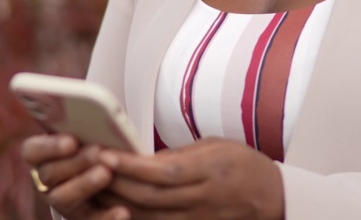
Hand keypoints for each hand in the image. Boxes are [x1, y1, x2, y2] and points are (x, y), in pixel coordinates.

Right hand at [21, 133, 127, 219]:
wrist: (114, 176)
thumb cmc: (96, 144)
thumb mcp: (88, 133)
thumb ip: (84, 126)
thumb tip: (95, 113)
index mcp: (42, 156)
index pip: (31, 151)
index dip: (49, 146)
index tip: (72, 141)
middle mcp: (46, 181)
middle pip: (48, 174)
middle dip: (74, 162)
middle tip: (97, 152)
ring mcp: (62, 202)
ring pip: (61, 198)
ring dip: (84, 185)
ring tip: (106, 174)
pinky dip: (106, 217)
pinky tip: (123, 211)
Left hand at [99, 138, 283, 219]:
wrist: (272, 198)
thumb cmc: (242, 165)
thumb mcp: (213, 147)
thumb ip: (178, 155)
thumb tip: (140, 159)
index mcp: (209, 172)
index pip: (162, 172)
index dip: (131, 166)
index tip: (105, 154)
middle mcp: (202, 200)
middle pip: (150, 198)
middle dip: (115, 184)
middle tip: (88, 168)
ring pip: (149, 217)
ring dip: (117, 202)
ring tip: (92, 186)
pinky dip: (133, 218)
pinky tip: (114, 208)